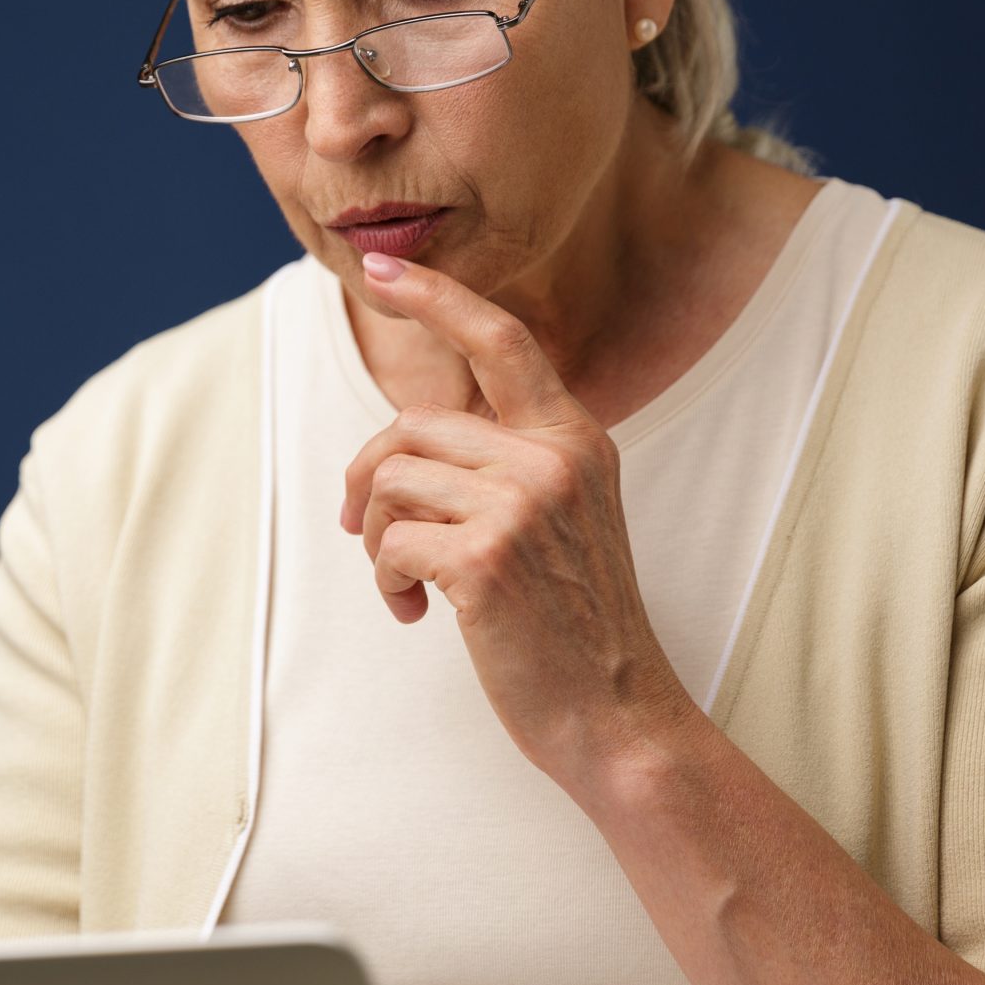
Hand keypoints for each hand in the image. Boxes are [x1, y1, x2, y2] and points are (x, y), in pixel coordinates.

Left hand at [337, 250, 697, 791]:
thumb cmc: (576, 624)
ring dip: (379, 541)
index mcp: (577, 439)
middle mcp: (553, 458)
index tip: (382, 268)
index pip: (502, 340)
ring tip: (407, 587)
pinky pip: (389, 543)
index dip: (437, 297)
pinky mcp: (484, 559)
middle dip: (369, 477)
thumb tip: (406, 440)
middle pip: (411, 424)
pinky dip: (385, 582)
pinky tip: (416, 616)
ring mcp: (521, 505)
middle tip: (366, 531)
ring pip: (391, 480)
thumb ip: (510, 463)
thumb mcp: (563, 517)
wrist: (618, 716)